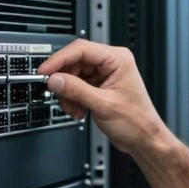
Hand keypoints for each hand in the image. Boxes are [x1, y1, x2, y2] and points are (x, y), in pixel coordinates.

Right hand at [37, 40, 161, 156]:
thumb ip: (76, 90)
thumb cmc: (137, 121)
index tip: (45, 71)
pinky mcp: (99, 86)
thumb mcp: (103, 104)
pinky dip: (73, 98)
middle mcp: (111, 63)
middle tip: (59, 94)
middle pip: (75, 62)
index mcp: (118, 59)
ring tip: (74, 108)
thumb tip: (54, 79)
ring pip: (73, 75)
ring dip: (68, 93)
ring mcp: (104, 74)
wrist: (143, 139)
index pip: (81, 49)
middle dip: (65, 81)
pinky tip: (79, 110)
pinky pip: (76, 86)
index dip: (60, 59)